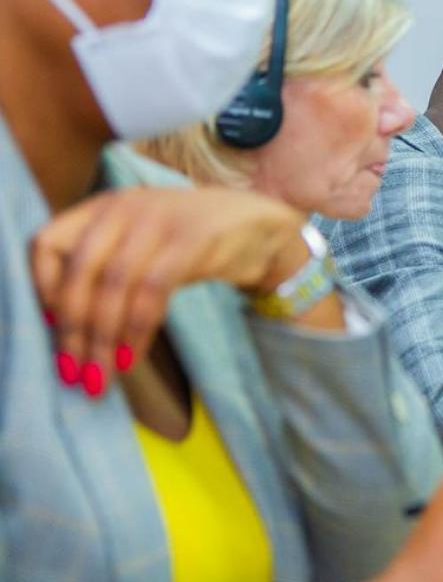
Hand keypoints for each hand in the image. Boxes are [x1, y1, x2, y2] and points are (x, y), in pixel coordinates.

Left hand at [31, 187, 309, 395]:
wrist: (261, 226)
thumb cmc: (194, 242)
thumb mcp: (142, 244)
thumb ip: (105, 268)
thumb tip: (65, 322)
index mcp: (103, 207)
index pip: (47, 244)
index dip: (43, 290)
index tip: (53, 328)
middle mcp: (124, 208)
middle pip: (79, 272)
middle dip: (73, 330)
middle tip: (74, 372)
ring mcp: (159, 220)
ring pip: (114, 285)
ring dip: (103, 338)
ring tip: (103, 374)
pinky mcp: (193, 239)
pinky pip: (153, 290)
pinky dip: (138, 329)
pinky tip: (132, 356)